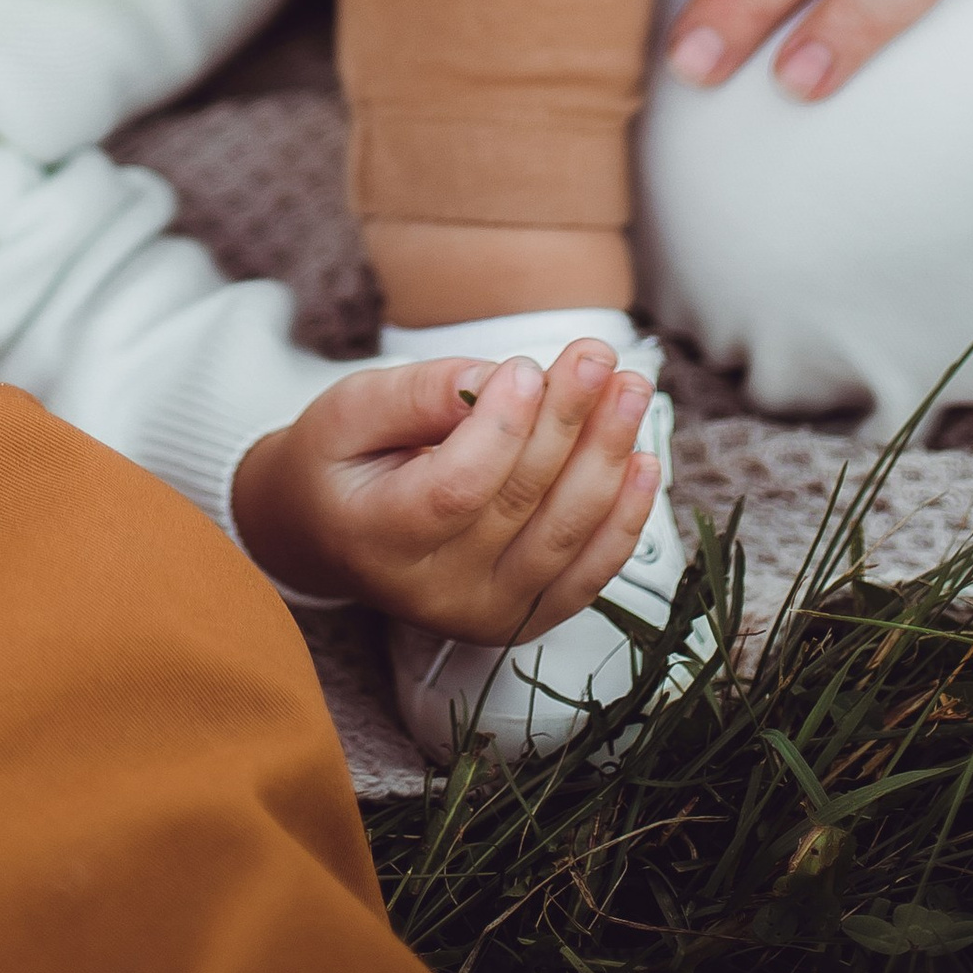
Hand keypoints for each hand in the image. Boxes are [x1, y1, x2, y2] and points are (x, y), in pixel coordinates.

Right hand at [231, 347, 659, 634]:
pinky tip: (643, 464)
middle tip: (597, 354)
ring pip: (563, 536)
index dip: (500, 428)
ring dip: (606, 459)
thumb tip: (489, 377)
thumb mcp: (346, 409)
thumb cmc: (337, 459)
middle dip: (568, 420)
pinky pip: (586, 577)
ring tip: (630, 388)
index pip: (455, 488)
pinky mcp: (521, 619)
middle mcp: (435, 592)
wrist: (329, 536)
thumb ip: (414, 394)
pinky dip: (622, 521)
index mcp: (379, 537)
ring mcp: (483, 614)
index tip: (525, 366)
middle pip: (520, 504)